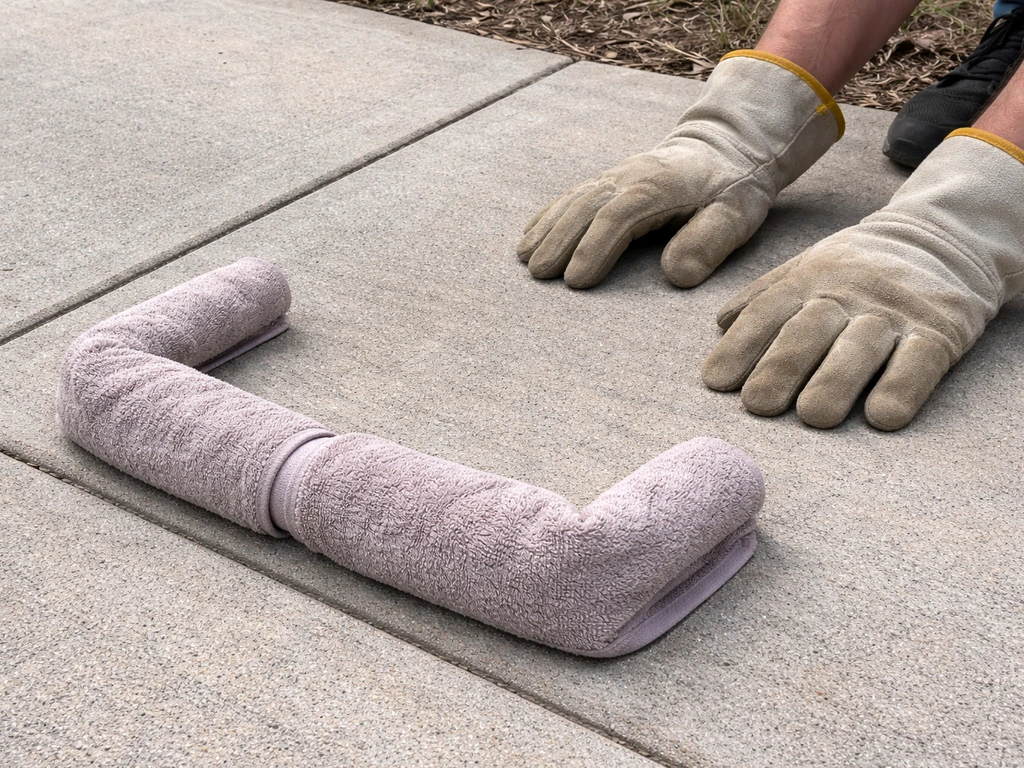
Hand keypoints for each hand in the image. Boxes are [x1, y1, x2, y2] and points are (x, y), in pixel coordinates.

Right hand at [517, 52, 842, 288]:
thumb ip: (709, 242)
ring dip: (548, 230)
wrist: (725, 144)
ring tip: (526, 260)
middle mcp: (630, 176)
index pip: (620, 216)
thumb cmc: (733, 187)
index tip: (577, 281)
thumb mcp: (737, 214)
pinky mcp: (608, 180)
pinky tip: (529, 236)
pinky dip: (548, 216)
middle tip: (539, 275)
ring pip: (574, 200)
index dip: (595, 247)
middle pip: (587, 207)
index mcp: (660, 185)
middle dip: (560, 240)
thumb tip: (676, 275)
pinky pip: (571, 195)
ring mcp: (615, 176)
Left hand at [702, 129, 1023, 429]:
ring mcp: (895, 312)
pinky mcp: (941, 330)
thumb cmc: (857, 268)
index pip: (769, 310)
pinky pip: (920, 360)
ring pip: (862, 346)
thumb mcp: (808, 267)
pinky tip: (882, 418)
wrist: (944, 238)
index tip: (716, 382)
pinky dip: (902, 388)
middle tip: (758, 404)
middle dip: (782, 366)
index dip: (741, 345)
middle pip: (810, 329)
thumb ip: (765, 295)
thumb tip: (720, 324)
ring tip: (812, 416)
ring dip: (836, 382)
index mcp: (810, 279)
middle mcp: (849, 293)